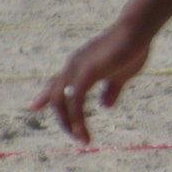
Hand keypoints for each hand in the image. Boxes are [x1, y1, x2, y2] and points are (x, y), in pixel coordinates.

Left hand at [31, 20, 152, 145]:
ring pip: (62, 101)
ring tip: (82, 140)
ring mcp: (76, 69)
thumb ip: (112, 90)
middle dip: (63, 118)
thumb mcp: (122, 75)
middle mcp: (72, 66)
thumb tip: (104, 106)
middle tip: (75, 136)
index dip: (45, 95)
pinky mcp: (84, 74)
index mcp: (79, 65)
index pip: (57, 82)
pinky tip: (84, 132)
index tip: (34, 107)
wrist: (137, 32)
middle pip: (56, 96)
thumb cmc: (132, 48)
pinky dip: (77, 119)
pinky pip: (75, 102)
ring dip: (69, 123)